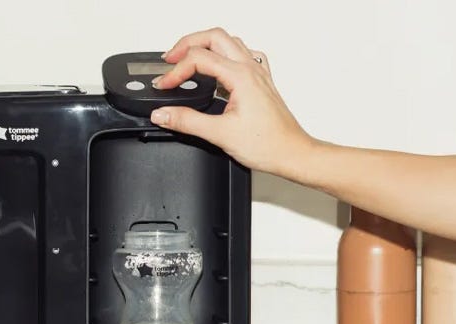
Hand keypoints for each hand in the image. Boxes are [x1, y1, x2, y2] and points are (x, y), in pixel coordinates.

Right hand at [150, 28, 315, 175]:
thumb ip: (187, 121)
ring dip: (206, 45)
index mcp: (241, 76)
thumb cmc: (268, 144)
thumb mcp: (220, 134)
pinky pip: (244, 56)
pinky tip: (219, 69)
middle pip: (214, 37)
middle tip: (170, 59)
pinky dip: (225, 55)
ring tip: (188, 59)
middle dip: (187, 44)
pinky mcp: (261, 82)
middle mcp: (251, 69)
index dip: (176, 71)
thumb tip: (163, 113)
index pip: (199, 58)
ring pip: (229, 42)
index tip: (165, 86)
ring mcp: (259, 73)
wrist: (292, 154)